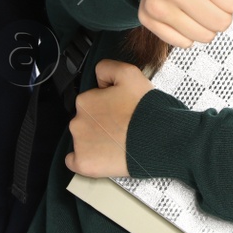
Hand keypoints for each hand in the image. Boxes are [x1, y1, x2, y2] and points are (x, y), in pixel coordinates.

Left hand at [65, 59, 153, 177]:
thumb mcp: (130, 74)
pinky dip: (87, 160)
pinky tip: (103, 157)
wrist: (158, 138)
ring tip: (118, 143)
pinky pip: (75, 162)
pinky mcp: (84, 164)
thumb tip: (98, 77)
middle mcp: (77, 122)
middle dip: (99, 124)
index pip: (89, 102)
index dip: (105, 106)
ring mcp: (80, 145)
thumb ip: (107, 68)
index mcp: (85, 101)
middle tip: (121, 127)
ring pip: (82, 141)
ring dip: (95, 141)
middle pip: (84, 122)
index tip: (118, 111)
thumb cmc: (145, 109)